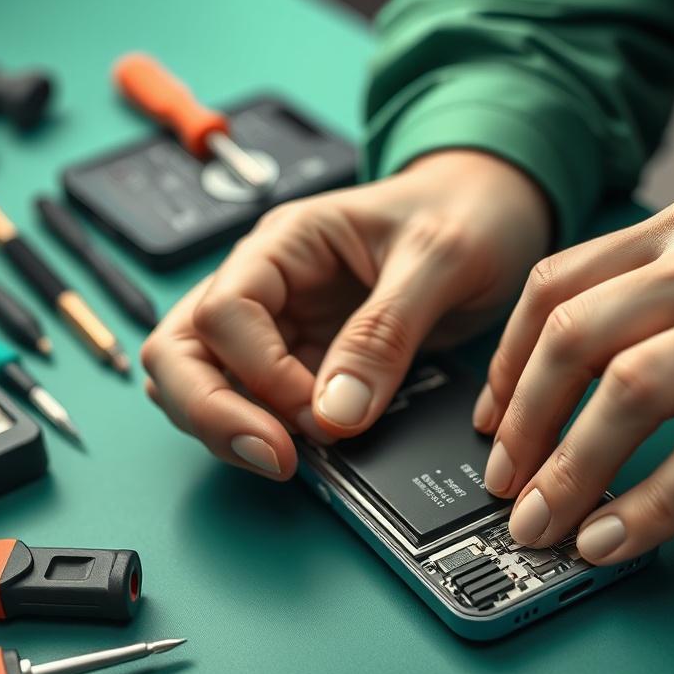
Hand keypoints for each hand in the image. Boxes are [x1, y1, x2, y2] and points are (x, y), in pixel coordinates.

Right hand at [142, 150, 549, 477]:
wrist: (492, 217)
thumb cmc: (465, 213)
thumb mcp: (440, 259)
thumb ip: (386, 331)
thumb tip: (334, 415)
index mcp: (285, 242)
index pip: (223, 311)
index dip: (260, 373)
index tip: (319, 413)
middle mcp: (266, 286)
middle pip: (180, 352)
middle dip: (212, 413)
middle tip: (276, 460)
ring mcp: (279, 327)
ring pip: (202, 384)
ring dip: (232, 430)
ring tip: (294, 460)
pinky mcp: (303, 363)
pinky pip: (257, 406)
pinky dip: (269, 435)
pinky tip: (312, 452)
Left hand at [474, 193, 673, 563]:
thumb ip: (651, 290)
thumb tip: (560, 371)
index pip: (557, 286)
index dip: (507, 362)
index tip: (490, 420)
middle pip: (577, 337)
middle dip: (523, 422)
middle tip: (505, 484)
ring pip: (632, 392)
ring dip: (571, 469)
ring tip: (543, 523)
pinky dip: (653, 504)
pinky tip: (617, 537)